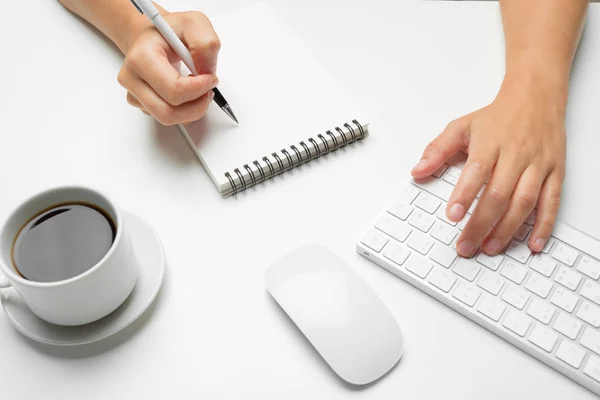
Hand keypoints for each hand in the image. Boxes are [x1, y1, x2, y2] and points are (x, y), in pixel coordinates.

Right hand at [117, 11, 220, 124]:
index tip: (211, 79)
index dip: (199, 89)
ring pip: (168, 119)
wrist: (150, 36)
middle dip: (196, 106)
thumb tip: (207, 70)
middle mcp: (131, 78)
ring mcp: (133, 94)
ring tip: (198, 91)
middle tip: (208, 91)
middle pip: (168, 112)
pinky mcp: (140, 104)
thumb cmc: (169, 30)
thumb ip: (205, 43)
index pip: (173, 90)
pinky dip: (183, 111)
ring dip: (191, 110)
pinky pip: (167, 118)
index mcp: (141, 57)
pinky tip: (185, 93)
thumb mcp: (193, 23)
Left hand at [411, 77, 566, 257]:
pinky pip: (552, 202)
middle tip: (466, 245)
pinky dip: (543, 225)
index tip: (452, 215)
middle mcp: (516, 155)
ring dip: (507, 229)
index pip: (476, 171)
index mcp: (491, 143)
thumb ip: (437, 150)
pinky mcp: (555, 172)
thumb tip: (417, 171)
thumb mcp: (461, 126)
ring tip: (490, 248)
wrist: (536, 97)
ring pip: (525, 201)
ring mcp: (538, 165)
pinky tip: (532, 243)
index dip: (464, 195)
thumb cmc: (497, 117)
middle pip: (499, 194)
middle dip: (481, 224)